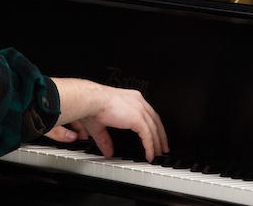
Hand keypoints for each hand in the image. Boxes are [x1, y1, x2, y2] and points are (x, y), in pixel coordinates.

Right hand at [50, 77, 168, 161]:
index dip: (152, 125)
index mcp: (130, 98)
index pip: (147, 112)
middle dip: (160, 135)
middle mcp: (137, 101)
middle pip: (155, 120)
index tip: (155, 134)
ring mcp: (139, 109)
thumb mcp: (101, 124)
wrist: (90, 100)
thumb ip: (106, 139)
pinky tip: (149, 155)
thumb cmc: (91, 105)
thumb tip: (108, 151)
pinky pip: (148, 136)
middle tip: (162, 147)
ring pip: (154, 129)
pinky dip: (150, 147)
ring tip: (157, 154)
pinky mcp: (138, 118)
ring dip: (157, 144)